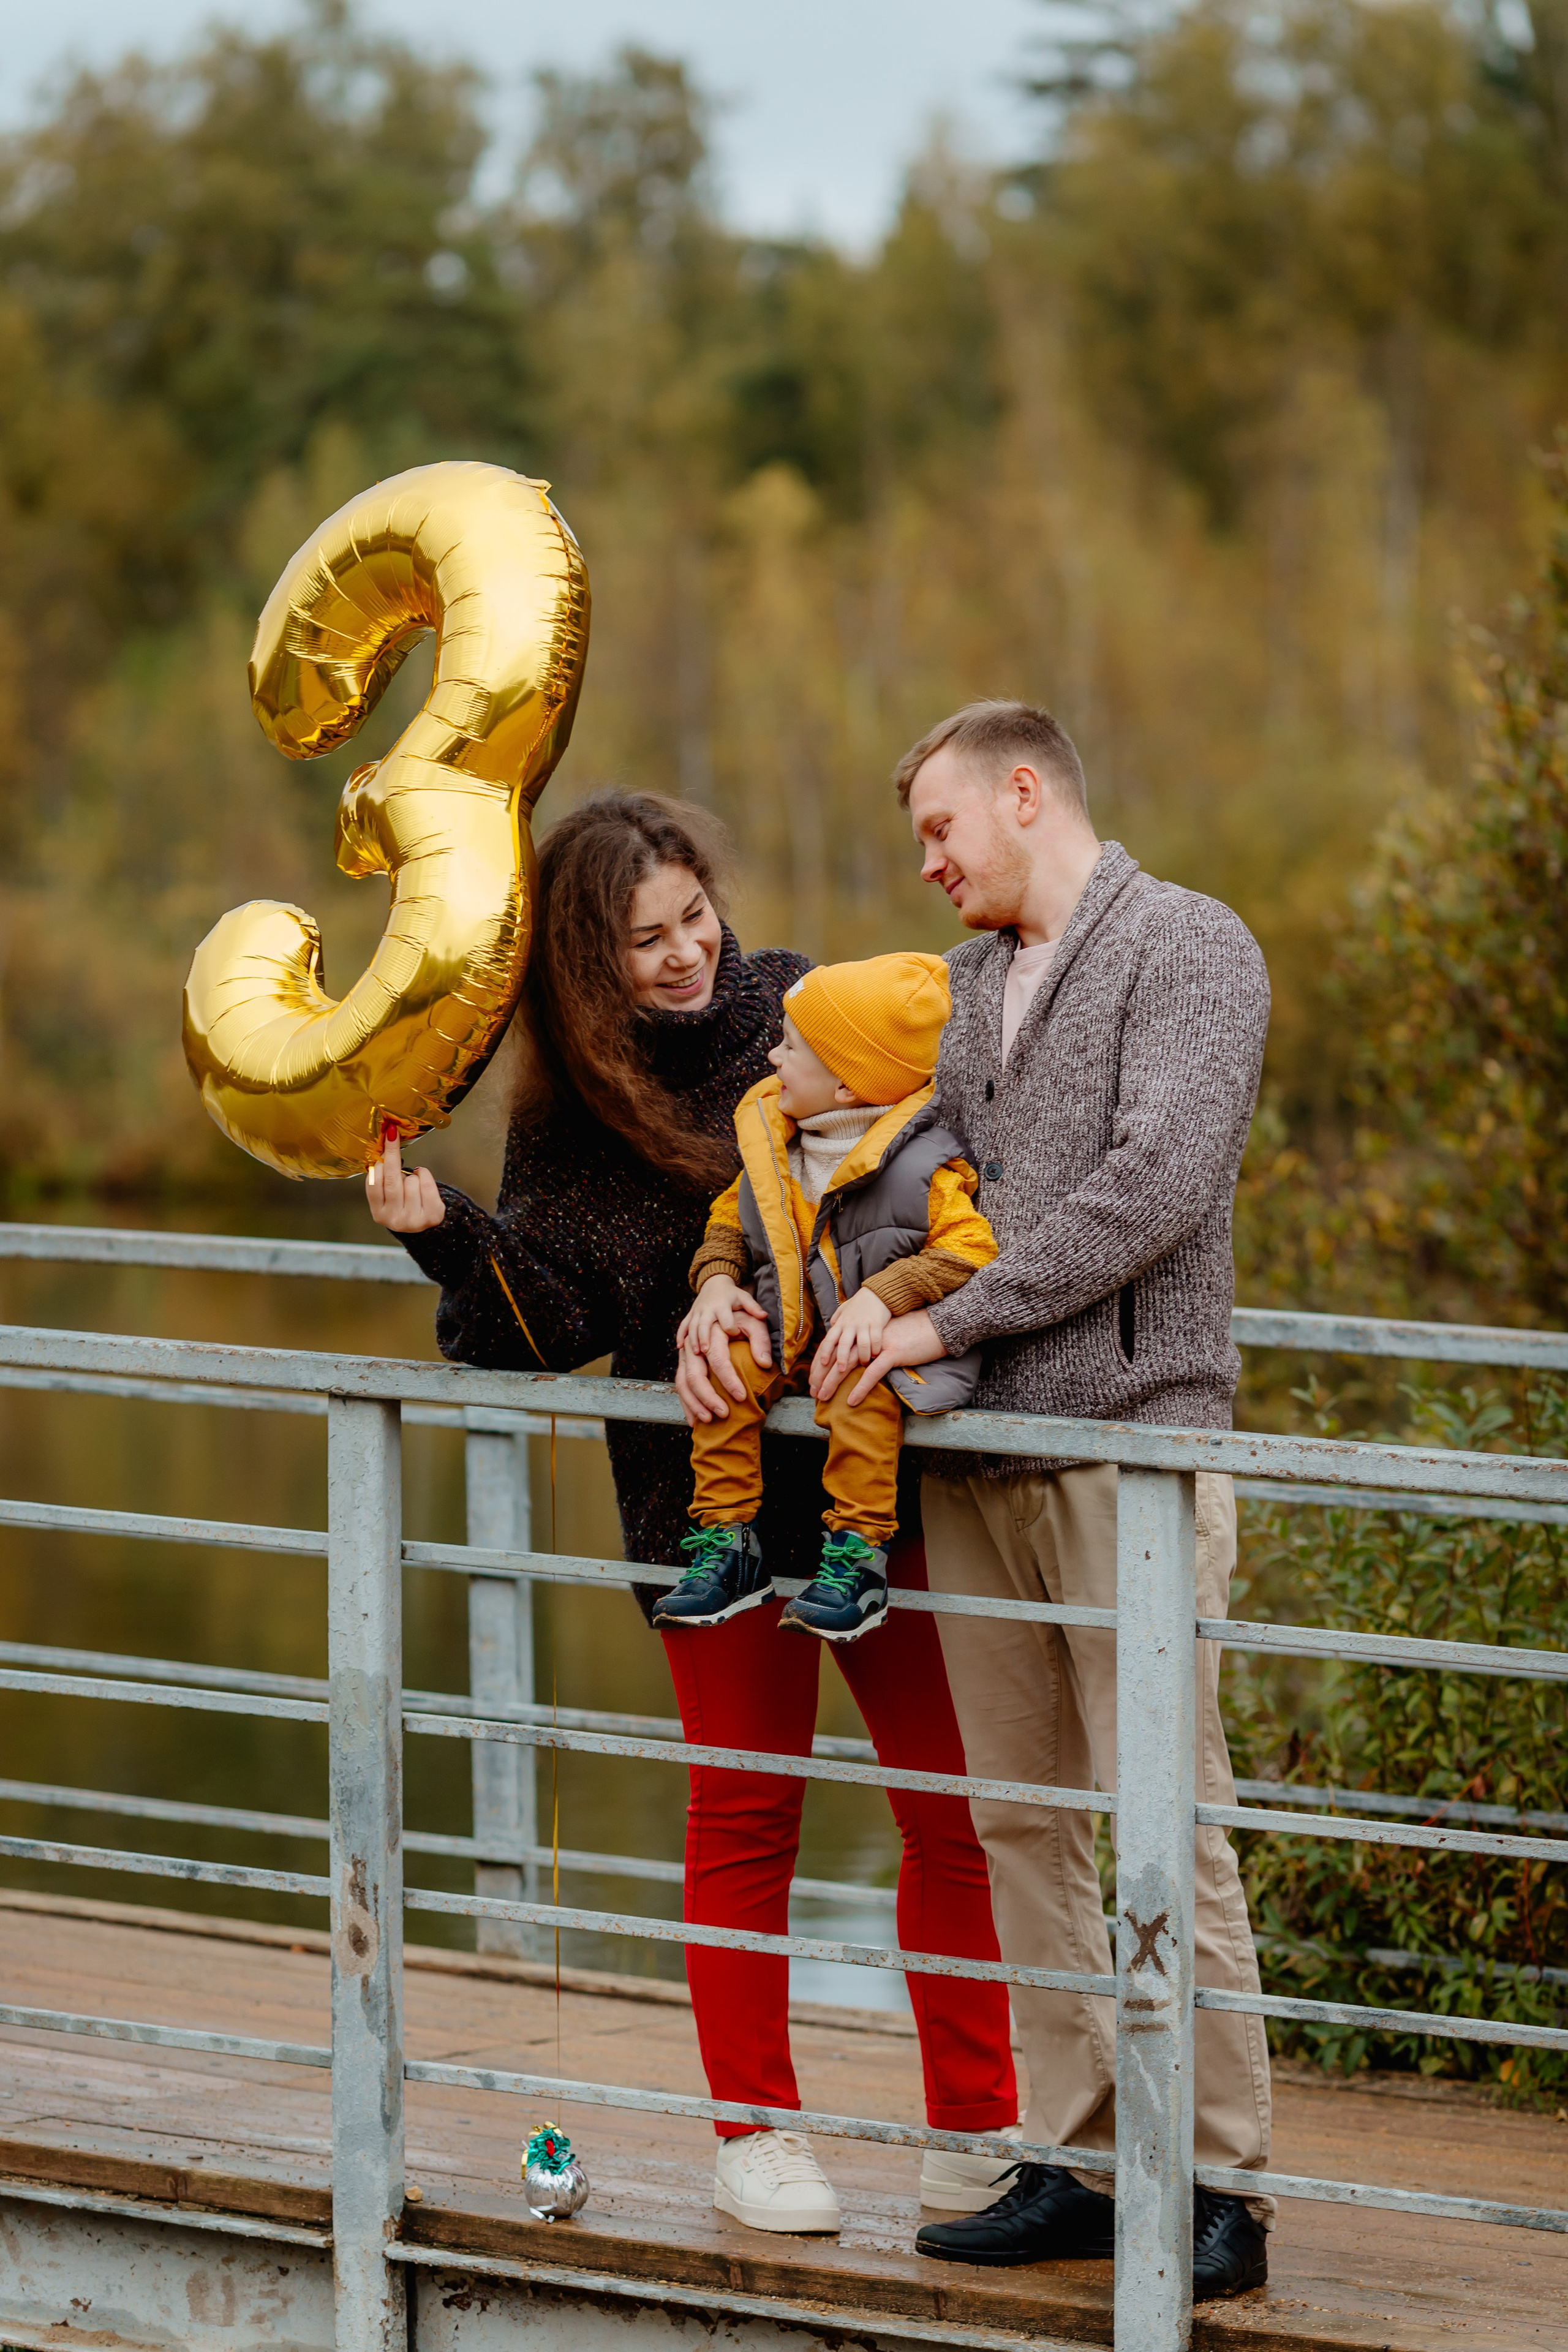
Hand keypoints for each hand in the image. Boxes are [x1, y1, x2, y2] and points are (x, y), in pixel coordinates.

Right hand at [365, 1137, 444, 1232]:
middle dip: (392, 1154)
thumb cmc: (404, 1203)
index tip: (381, 1143)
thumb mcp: (389, 1195)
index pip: (374, 1183)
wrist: (425, 1224)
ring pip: (411, 1181)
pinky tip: (421, 1177)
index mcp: (378, 1213)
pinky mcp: (431, 1216)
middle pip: (392, 1180)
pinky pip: (427, 1184)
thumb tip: (384, 1142)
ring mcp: (413, 1220)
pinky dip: (424, 1175)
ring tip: (412, 1183)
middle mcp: (394, 1219)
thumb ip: (383, 1178)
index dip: (378, 1161)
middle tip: (392, 1134)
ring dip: (412, 1175)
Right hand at [673, 1276, 770, 1425]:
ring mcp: (685, 1351)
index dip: (729, 1379)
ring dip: (694, 1403)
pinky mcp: (683, 1359)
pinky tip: (693, 1419)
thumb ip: (760, 1340)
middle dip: (708, 1396)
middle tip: (724, 1414)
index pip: (718, 1358)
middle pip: (695, 1373)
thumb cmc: (739, 1312)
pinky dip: (685, 1402)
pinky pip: (679, 1383)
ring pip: (682, 1380)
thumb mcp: (754, 1319)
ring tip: (707, 1421)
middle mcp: (694, 1341)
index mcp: (711, 1329)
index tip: (742, 1396)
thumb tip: (766, 1363)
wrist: (715, 1296)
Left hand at [808, 1289, 891, 1396]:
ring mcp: (863, 1324)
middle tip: (841, 1371)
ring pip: (861, 1343)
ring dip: (862, 1355)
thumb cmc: (859, 1304)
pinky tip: (876, 1355)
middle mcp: (850, 1324)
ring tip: (863, 1363)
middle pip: (843, 1344)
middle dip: (842, 1358)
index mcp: (840, 1323)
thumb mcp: (844, 1311)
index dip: (825, 1352)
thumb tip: (830, 1329)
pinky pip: (876, 1338)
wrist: (877, 1293)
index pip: (829, 1339)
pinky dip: (875, 1348)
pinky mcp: (877, 1323)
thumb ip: (837, 1322)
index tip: (823, 1364)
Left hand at [813, 1307, 945, 1407]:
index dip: (822, 1365)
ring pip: (848, 1365)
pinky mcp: (892, 1353)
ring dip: (834, 1382)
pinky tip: (851, 1400)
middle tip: (812, 1392)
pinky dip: (860, 1387)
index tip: (813, 1380)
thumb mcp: (888, 1333)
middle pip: (836, 1357)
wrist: (936, 1324)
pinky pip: (872, 1373)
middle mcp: (866, 1337)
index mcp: (863, 1333)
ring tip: (823, 1397)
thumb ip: (872, 1340)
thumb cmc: (913, 1331)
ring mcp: (877, 1345)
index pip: (836, 1349)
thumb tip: (864, 1353)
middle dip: (821, 1375)